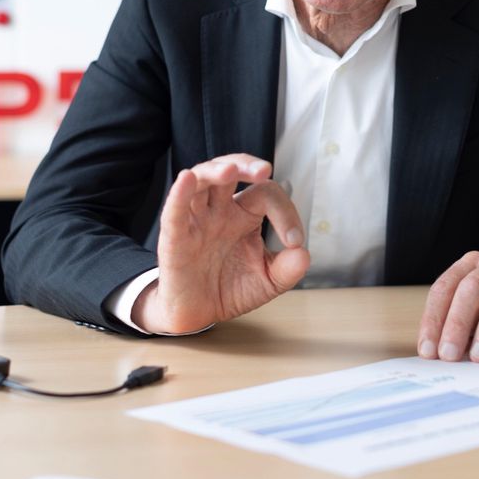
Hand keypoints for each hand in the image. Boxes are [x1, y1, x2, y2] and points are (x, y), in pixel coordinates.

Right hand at [132, 154, 309, 332]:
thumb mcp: (268, 281)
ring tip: (230, 171)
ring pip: (200, 181)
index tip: (294, 241)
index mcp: (245, 214)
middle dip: (246, 165)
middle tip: (264, 170)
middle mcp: (220, 210)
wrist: (199, 313)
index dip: (285, 212)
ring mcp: (196, 220)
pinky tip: (187, 179)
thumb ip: (288, 269)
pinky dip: (179, 194)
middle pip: (229, 170)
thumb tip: (304, 254)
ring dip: (214, 171)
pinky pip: (175, 210)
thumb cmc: (230, 289)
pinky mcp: (174, 237)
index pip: (266, 193)